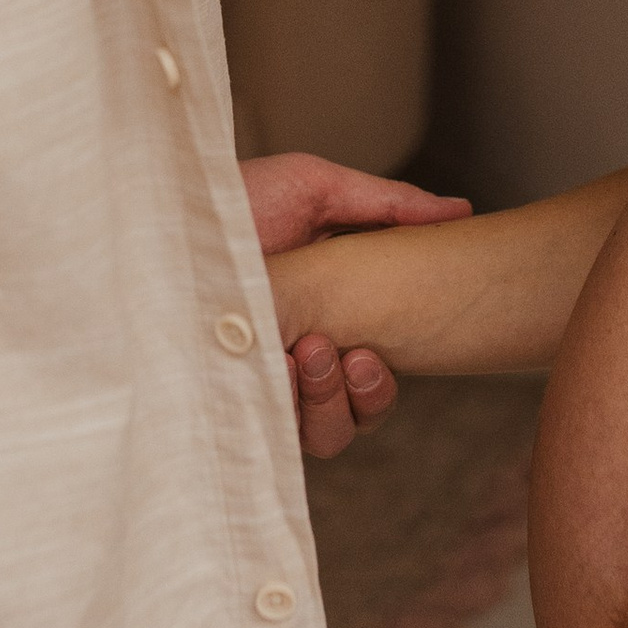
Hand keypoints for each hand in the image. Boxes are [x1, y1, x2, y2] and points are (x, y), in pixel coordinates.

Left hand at [238, 153, 469, 458]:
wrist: (165, 208)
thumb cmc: (231, 197)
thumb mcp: (316, 190)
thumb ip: (390, 207)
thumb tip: (463, 211)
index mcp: (324, 322)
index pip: (368, 383)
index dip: (379, 385)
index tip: (370, 354)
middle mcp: (293, 360)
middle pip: (351, 421)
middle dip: (363, 397)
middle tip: (347, 355)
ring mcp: (256, 381)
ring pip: (316, 437)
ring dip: (324, 403)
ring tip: (307, 350)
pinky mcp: (223, 393)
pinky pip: (267, 430)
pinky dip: (281, 403)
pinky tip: (272, 362)